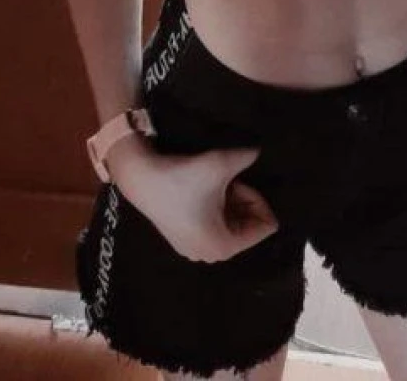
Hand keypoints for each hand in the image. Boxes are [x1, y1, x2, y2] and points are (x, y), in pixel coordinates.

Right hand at [114, 143, 278, 262]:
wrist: (141, 178)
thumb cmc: (183, 177)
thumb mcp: (221, 164)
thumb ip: (247, 157)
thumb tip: (257, 151)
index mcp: (225, 247)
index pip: (265, 225)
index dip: (256, 199)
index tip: (236, 183)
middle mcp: (212, 256)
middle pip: (248, 226)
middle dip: (242, 200)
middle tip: (225, 181)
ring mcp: (195, 250)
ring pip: (231, 223)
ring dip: (228, 201)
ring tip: (212, 183)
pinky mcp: (184, 240)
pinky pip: (214, 225)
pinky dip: (215, 207)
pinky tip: (202, 190)